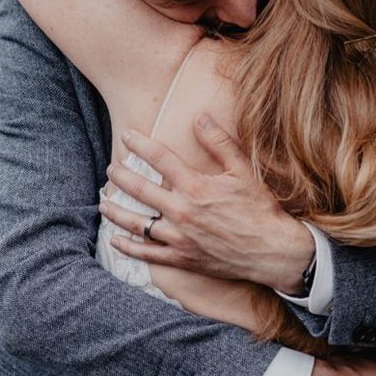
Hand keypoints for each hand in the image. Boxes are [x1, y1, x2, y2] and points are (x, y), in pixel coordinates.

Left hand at [102, 115, 314, 291]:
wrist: (271, 250)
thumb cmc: (259, 208)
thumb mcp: (243, 170)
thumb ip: (219, 142)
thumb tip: (200, 117)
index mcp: (195, 186)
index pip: (159, 159)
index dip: (140, 144)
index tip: (127, 135)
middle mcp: (181, 211)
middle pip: (140, 189)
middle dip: (121, 176)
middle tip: (110, 168)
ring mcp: (179, 238)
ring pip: (136, 223)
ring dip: (116, 211)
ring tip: (104, 202)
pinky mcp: (181, 258)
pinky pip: (147, 254)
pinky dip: (128, 247)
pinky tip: (116, 240)